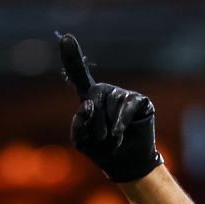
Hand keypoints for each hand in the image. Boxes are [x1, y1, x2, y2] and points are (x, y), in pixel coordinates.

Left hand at [58, 32, 163, 181]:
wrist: (127, 164)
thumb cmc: (102, 151)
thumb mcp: (82, 142)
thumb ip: (78, 124)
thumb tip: (88, 104)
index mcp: (89, 98)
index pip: (78, 75)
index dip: (72, 56)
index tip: (65, 38)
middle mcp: (105, 92)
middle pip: (93, 98)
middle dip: (94, 124)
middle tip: (101, 139)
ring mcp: (123, 94)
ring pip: (110, 105)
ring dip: (109, 129)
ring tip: (114, 139)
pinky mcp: (139, 100)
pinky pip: (125, 107)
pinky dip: (120, 123)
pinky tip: (121, 134)